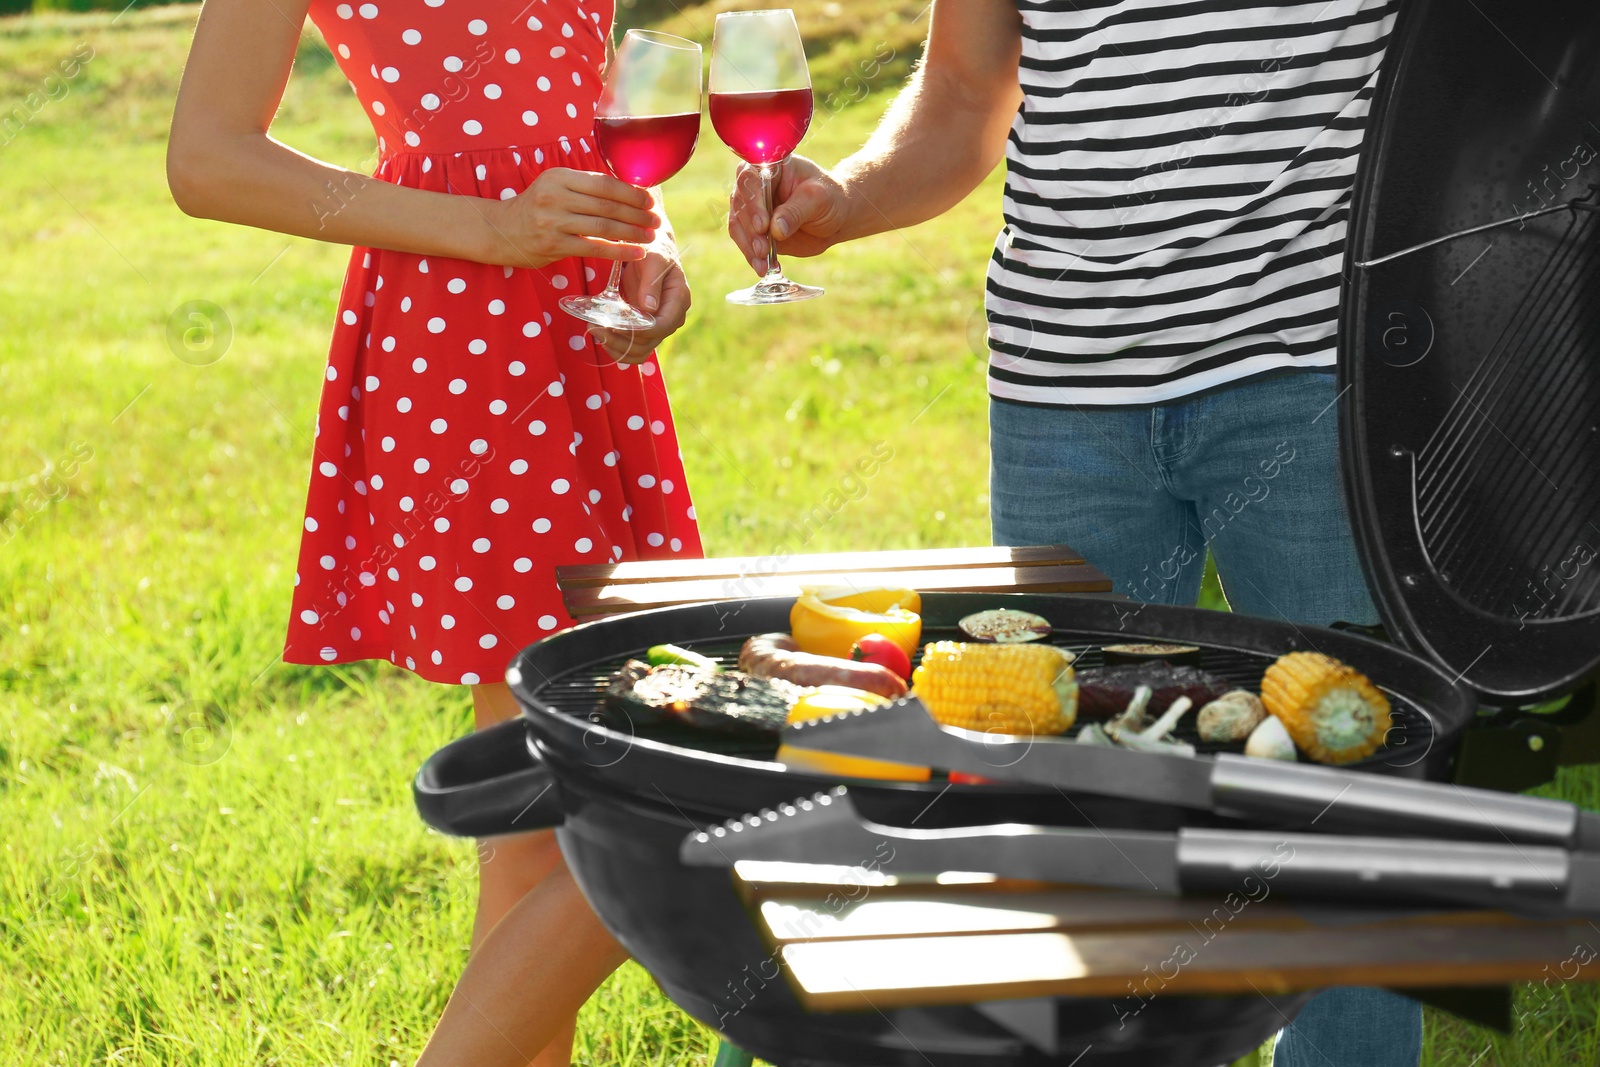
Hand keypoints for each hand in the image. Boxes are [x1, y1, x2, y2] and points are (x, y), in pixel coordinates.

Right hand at [484, 168, 659, 268]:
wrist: (501, 231)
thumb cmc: (536, 208)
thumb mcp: (555, 187)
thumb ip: (585, 187)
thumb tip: (627, 189)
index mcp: (559, 177)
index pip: (603, 183)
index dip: (631, 192)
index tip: (649, 200)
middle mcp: (555, 196)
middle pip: (607, 205)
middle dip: (636, 213)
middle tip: (656, 220)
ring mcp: (553, 221)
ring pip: (603, 226)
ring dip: (632, 232)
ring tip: (651, 236)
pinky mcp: (554, 245)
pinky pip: (594, 248)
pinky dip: (619, 250)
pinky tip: (636, 252)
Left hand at [588, 240, 690, 365]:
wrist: (650, 247)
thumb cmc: (653, 248)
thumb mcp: (653, 259)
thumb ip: (652, 282)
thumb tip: (650, 308)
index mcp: (678, 300)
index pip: (662, 326)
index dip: (639, 331)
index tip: (614, 326)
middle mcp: (672, 317)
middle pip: (649, 342)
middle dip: (621, 340)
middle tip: (595, 328)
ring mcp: (659, 324)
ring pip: (641, 350)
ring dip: (618, 348)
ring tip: (595, 332)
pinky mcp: (646, 327)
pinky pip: (634, 347)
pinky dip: (618, 347)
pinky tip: (602, 337)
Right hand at [727, 155, 848, 273]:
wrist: (834, 216)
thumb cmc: (829, 198)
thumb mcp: (818, 199)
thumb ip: (796, 211)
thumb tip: (775, 229)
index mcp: (771, 165)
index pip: (751, 178)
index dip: (754, 201)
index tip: (763, 225)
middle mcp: (755, 184)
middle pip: (740, 203)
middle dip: (750, 229)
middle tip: (763, 249)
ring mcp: (752, 206)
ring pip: (737, 224)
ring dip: (748, 246)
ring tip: (762, 264)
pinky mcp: (753, 228)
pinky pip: (744, 241)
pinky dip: (751, 256)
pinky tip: (763, 267)